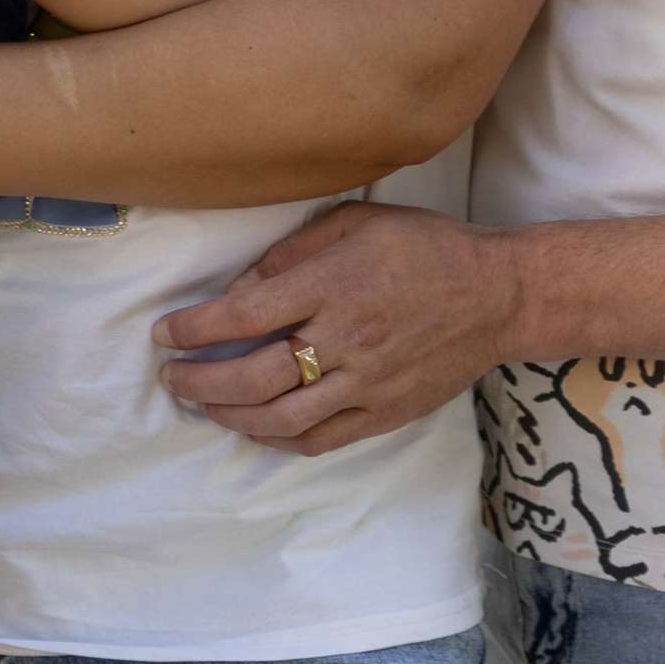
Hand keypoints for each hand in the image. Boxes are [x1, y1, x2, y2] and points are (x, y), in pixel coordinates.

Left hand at [155, 202, 525, 454]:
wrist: (499, 295)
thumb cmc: (424, 248)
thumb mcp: (354, 223)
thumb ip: (291, 253)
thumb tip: (240, 288)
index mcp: (332, 286)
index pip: (243, 316)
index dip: (193, 329)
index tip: (165, 333)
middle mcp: (345, 339)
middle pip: (252, 377)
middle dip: (198, 381)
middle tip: (171, 377)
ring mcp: (366, 384)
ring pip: (280, 417)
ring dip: (228, 416)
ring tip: (202, 405)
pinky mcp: (384, 413)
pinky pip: (319, 439)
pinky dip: (276, 439)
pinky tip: (253, 428)